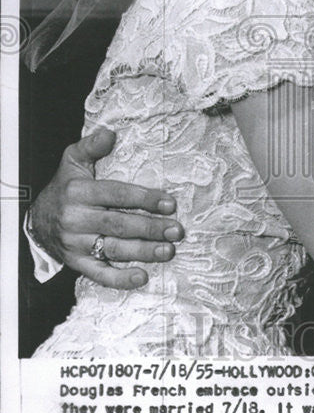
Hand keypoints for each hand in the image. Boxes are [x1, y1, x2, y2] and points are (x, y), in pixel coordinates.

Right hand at [28, 126, 182, 288]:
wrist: (37, 219)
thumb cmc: (65, 186)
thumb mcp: (72, 160)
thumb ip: (91, 146)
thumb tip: (109, 134)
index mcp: (79, 192)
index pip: (116, 194)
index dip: (144, 199)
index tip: (170, 203)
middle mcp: (76, 219)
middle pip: (119, 224)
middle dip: (150, 228)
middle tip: (177, 230)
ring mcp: (76, 244)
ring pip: (113, 249)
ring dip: (143, 252)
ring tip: (168, 251)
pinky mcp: (76, 263)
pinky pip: (99, 274)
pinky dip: (120, 279)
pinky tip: (142, 277)